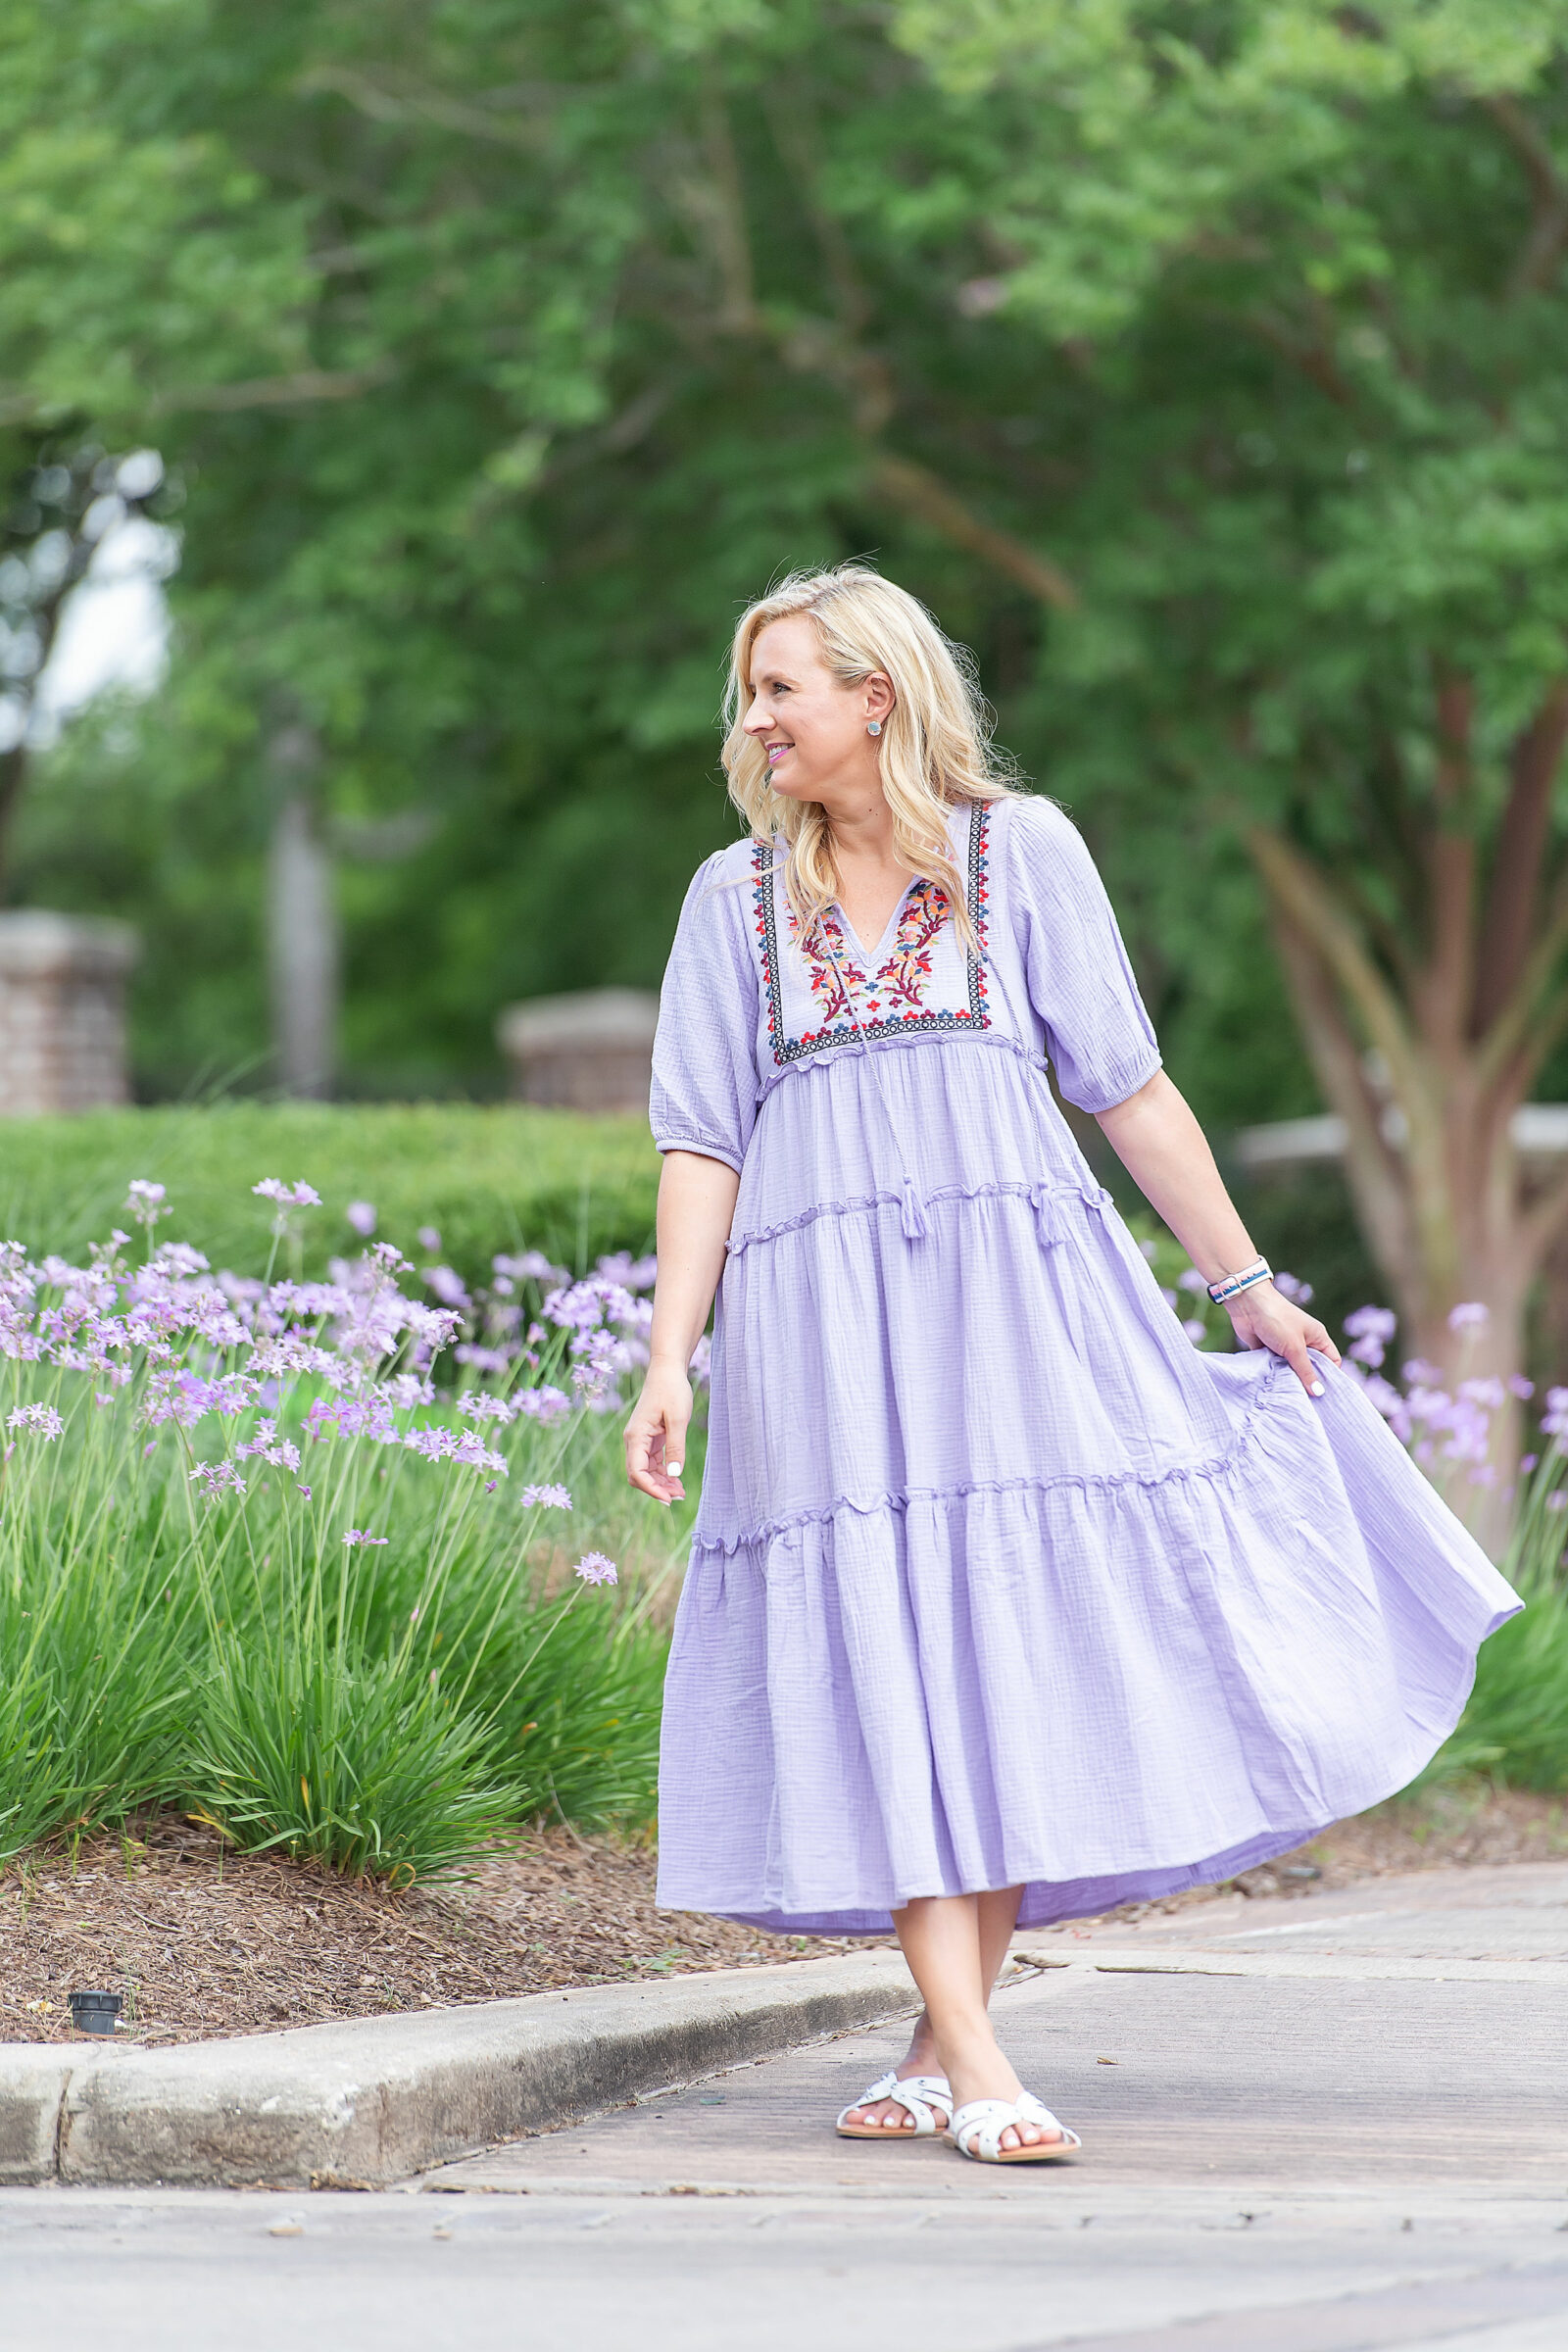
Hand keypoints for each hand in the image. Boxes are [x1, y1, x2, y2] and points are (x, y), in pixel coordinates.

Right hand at [625, 1362, 692, 1503]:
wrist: (667, 1370)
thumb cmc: (672, 1390)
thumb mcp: (678, 1419)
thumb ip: (675, 1447)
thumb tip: (675, 1475)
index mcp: (636, 1436)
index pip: (637, 1472)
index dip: (652, 1489)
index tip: (670, 1498)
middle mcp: (633, 1440)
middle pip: (638, 1475)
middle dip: (656, 1489)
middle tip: (680, 1496)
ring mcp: (640, 1440)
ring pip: (645, 1471)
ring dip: (661, 1483)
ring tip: (681, 1491)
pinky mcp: (648, 1439)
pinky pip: (651, 1463)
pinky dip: (663, 1473)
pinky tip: (676, 1478)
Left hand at [1225, 1282, 1340, 1395]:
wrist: (1247, 1304)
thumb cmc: (1277, 1320)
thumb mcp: (1294, 1347)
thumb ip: (1305, 1371)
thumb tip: (1319, 1393)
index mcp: (1317, 1337)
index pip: (1332, 1361)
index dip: (1330, 1377)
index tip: (1326, 1397)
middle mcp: (1304, 1342)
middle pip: (1311, 1368)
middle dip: (1308, 1382)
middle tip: (1307, 1403)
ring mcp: (1285, 1346)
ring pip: (1292, 1369)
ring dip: (1289, 1379)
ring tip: (1290, 1398)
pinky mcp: (1269, 1350)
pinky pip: (1275, 1367)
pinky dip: (1274, 1375)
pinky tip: (1273, 1389)